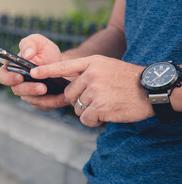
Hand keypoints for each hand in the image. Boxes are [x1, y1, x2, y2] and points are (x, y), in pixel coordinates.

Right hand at [0, 34, 68, 108]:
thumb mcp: (38, 42)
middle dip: (29, 89)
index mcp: (13, 68)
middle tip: (42, 87)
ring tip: (55, 91)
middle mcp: (18, 83)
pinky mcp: (40, 101)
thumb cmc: (45, 52)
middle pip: (17, 90)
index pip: (2, 76)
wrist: (62, 63)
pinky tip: (63, 96)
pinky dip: (54, 101)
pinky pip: (44, 105)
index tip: (19, 76)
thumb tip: (26, 54)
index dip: (8, 78)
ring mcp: (28, 93)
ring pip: (31, 100)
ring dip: (43, 97)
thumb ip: (29, 44)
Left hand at [30, 55, 154, 126]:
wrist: (151, 89)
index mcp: (92, 62)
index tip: (32, 73)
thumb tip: (69, 90)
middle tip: (98, 99)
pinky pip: (85, 118)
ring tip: (106, 105)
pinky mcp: (100, 106)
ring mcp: (95, 90)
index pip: (64, 66)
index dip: (47, 70)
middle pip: (70, 93)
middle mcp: (91, 75)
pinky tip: (107, 114)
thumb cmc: (128, 79)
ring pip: (77, 107)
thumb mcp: (106, 66)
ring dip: (89, 111)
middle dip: (79, 101)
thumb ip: (87, 73)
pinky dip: (93, 120)